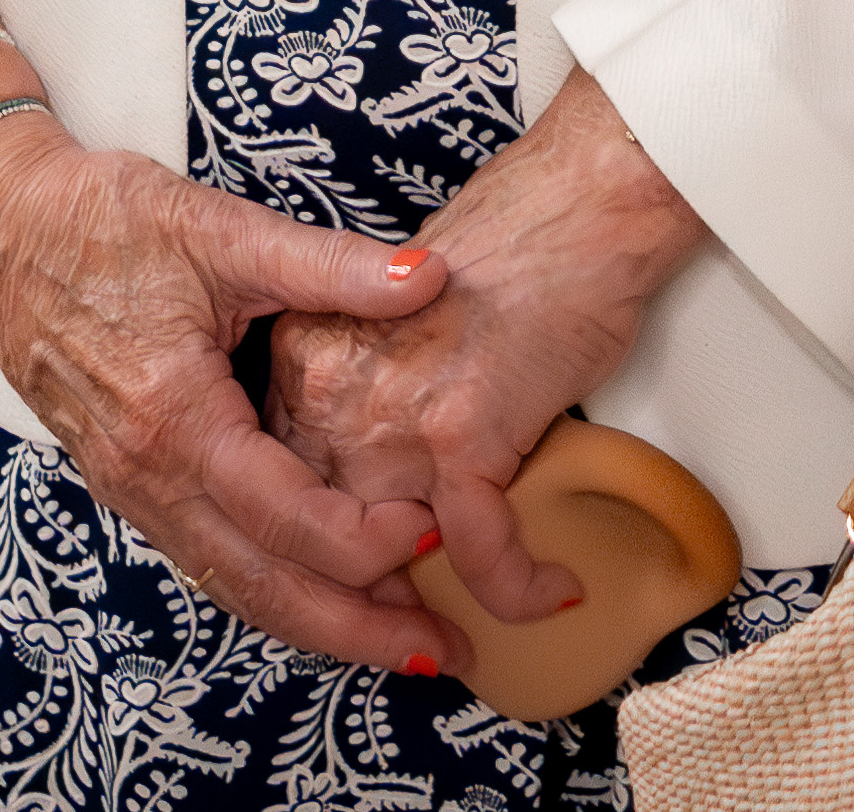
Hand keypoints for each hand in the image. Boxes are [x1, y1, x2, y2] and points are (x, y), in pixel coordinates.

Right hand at [0, 105, 472, 675]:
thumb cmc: (100, 220)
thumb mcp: (220, 229)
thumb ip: (328, 265)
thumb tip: (430, 279)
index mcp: (175, 418)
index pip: (288, 517)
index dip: (370, 538)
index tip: (439, 528)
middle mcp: (147, 474)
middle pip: (262, 587)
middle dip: (356, 630)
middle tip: (439, 651)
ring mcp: (128, 488)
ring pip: (230, 585)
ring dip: (315, 621)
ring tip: (394, 641)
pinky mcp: (123, 483)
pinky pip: (204, 559)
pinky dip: (267, 586)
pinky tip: (315, 587)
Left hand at [265, 70, 706, 627]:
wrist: (569, 212)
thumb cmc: (501, 261)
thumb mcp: (389, 322)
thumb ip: (356, 393)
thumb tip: (362, 478)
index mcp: (306, 356)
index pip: (285, 479)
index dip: (315, 545)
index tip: (350, 585)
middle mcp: (332, 389)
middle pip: (326, 526)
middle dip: (362, 597)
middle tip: (406, 639)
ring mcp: (393, 414)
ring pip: (392, 554)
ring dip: (429, 610)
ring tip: (458, 641)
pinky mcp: (462, 433)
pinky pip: (482, 550)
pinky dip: (517, 585)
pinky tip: (551, 590)